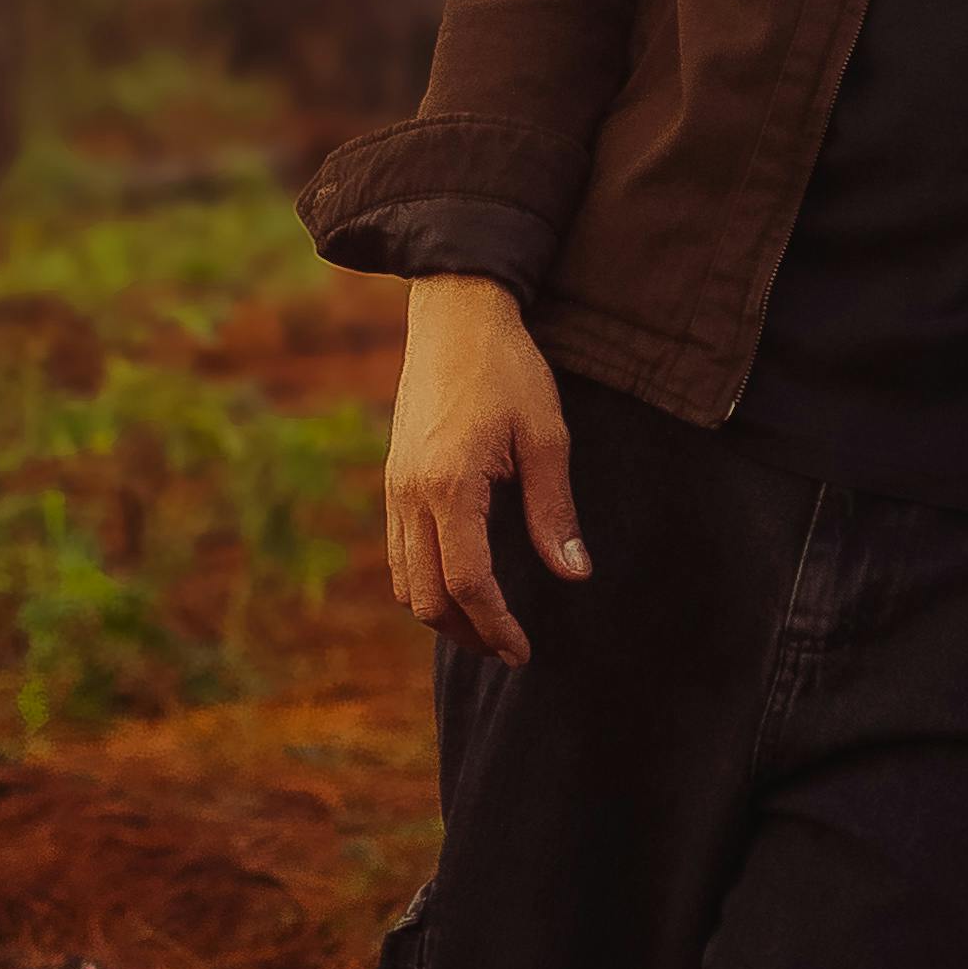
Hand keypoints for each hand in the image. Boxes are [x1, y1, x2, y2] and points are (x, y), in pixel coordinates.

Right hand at [383, 276, 587, 667]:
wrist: (455, 316)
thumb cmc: (508, 370)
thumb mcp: (546, 437)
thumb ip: (554, 510)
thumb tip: (573, 574)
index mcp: (450, 486)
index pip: (468, 584)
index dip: (497, 627)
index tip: (524, 651)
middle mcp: (410, 495)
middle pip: (426, 597)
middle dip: (468, 633)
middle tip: (509, 649)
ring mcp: (394, 488)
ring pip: (405, 581)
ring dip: (442, 614)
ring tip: (486, 626)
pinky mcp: (393, 479)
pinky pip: (398, 552)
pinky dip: (425, 582)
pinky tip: (460, 583)